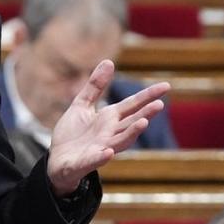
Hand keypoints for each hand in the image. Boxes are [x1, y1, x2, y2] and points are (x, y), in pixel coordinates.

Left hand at [45, 61, 168, 195]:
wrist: (57, 161)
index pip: (132, 105)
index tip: (166, 86)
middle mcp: (110, 134)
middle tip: (160, 104)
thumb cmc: (73, 135)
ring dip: (132, 133)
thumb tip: (109, 61)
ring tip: (143, 122)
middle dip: (145, 114)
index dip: (148, 96)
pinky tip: (109, 152)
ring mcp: (100, 148)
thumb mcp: (81, 105)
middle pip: (131, 123)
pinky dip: (102, 156)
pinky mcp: (86, 162)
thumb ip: (95, 86)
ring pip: (120, 141)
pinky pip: (96, 159)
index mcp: (109, 119)